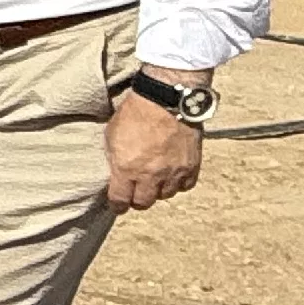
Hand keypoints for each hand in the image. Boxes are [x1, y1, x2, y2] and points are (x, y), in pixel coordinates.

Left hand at [104, 83, 204, 208]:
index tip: (118, 205)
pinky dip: (178, 182)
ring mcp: (173, 172)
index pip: (120, 200)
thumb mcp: (112, 136)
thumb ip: (115, 160)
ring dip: (158, 190)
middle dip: (137, 199)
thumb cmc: (135, 113)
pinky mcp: (191, 166)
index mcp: (126, 169)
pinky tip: (172, 173)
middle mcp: (150, 175)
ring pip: (165, 195)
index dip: (118, 205)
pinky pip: (185, 186)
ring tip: (155, 179)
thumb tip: (116, 175)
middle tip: (136, 192)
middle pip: (144, 202)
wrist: (166, 99)